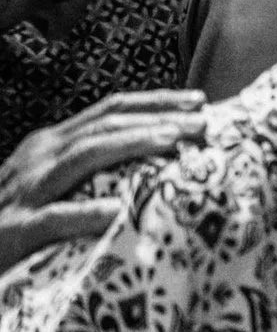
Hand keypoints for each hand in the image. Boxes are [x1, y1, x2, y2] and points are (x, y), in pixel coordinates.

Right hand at [0, 92, 207, 274]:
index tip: (199, 102)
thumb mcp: (58, 184)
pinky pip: (57, 217)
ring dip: (132, 145)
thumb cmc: (23, 219)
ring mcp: (30, 191)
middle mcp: (41, 159)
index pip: (109, 112)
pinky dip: (88, 213)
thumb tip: (158, 166)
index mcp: (53, 146)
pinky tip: (120, 211)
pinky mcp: (20, 228)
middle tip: (201, 122)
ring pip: (83, 157)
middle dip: (155, 119)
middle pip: (103, 127)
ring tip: (174, 142)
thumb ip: (95, 171)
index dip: (154, 103)